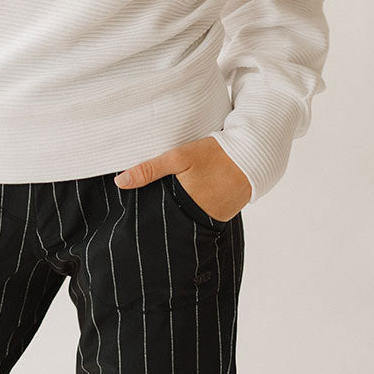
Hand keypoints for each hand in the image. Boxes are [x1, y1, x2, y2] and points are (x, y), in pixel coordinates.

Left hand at [113, 136, 251, 221]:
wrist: (253, 154)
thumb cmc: (215, 154)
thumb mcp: (179, 157)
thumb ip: (149, 169)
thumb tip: (120, 182)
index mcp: (185, 206)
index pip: (158, 217)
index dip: (147, 215)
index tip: (134, 214)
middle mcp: (200, 218)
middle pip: (173, 219)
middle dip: (162, 215)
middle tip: (153, 208)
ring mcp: (214, 219)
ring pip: (188, 218)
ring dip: (181, 211)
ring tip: (173, 202)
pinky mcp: (225, 216)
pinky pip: (204, 215)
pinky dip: (197, 208)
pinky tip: (194, 197)